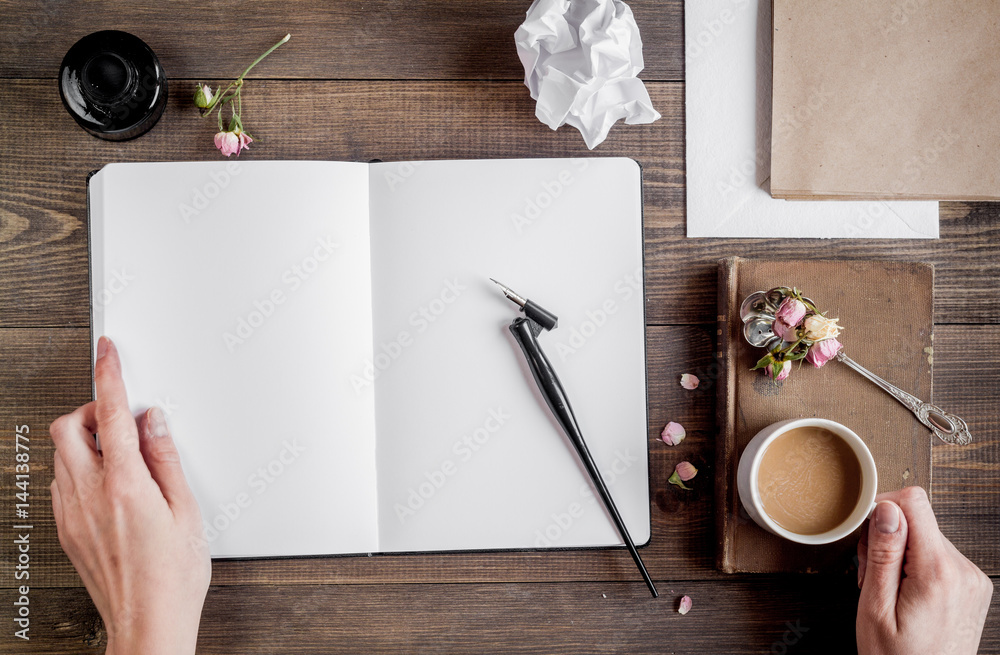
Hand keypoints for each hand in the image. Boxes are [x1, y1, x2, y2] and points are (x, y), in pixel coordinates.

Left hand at [49, 336, 210, 654]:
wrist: (148, 622)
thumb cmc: (173, 576)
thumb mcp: (187, 511)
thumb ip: (166, 459)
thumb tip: (154, 423)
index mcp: (125, 485)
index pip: (109, 414)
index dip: (109, 375)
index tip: (108, 352)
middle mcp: (89, 496)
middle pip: (67, 428)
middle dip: (89, 410)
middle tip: (120, 417)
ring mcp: (71, 515)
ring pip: (60, 455)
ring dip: (86, 441)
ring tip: (124, 456)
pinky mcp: (66, 531)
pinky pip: (61, 483)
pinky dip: (81, 469)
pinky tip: (111, 484)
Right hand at [857, 486, 992, 654]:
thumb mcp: (874, 607)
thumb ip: (882, 554)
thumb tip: (886, 508)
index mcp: (938, 572)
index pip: (914, 503)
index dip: (883, 509)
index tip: (866, 534)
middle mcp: (964, 571)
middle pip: (918, 521)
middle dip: (887, 540)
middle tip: (871, 576)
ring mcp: (972, 579)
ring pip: (927, 538)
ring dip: (900, 555)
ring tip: (887, 591)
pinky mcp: (973, 587)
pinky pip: (939, 557)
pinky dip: (917, 567)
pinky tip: (905, 595)